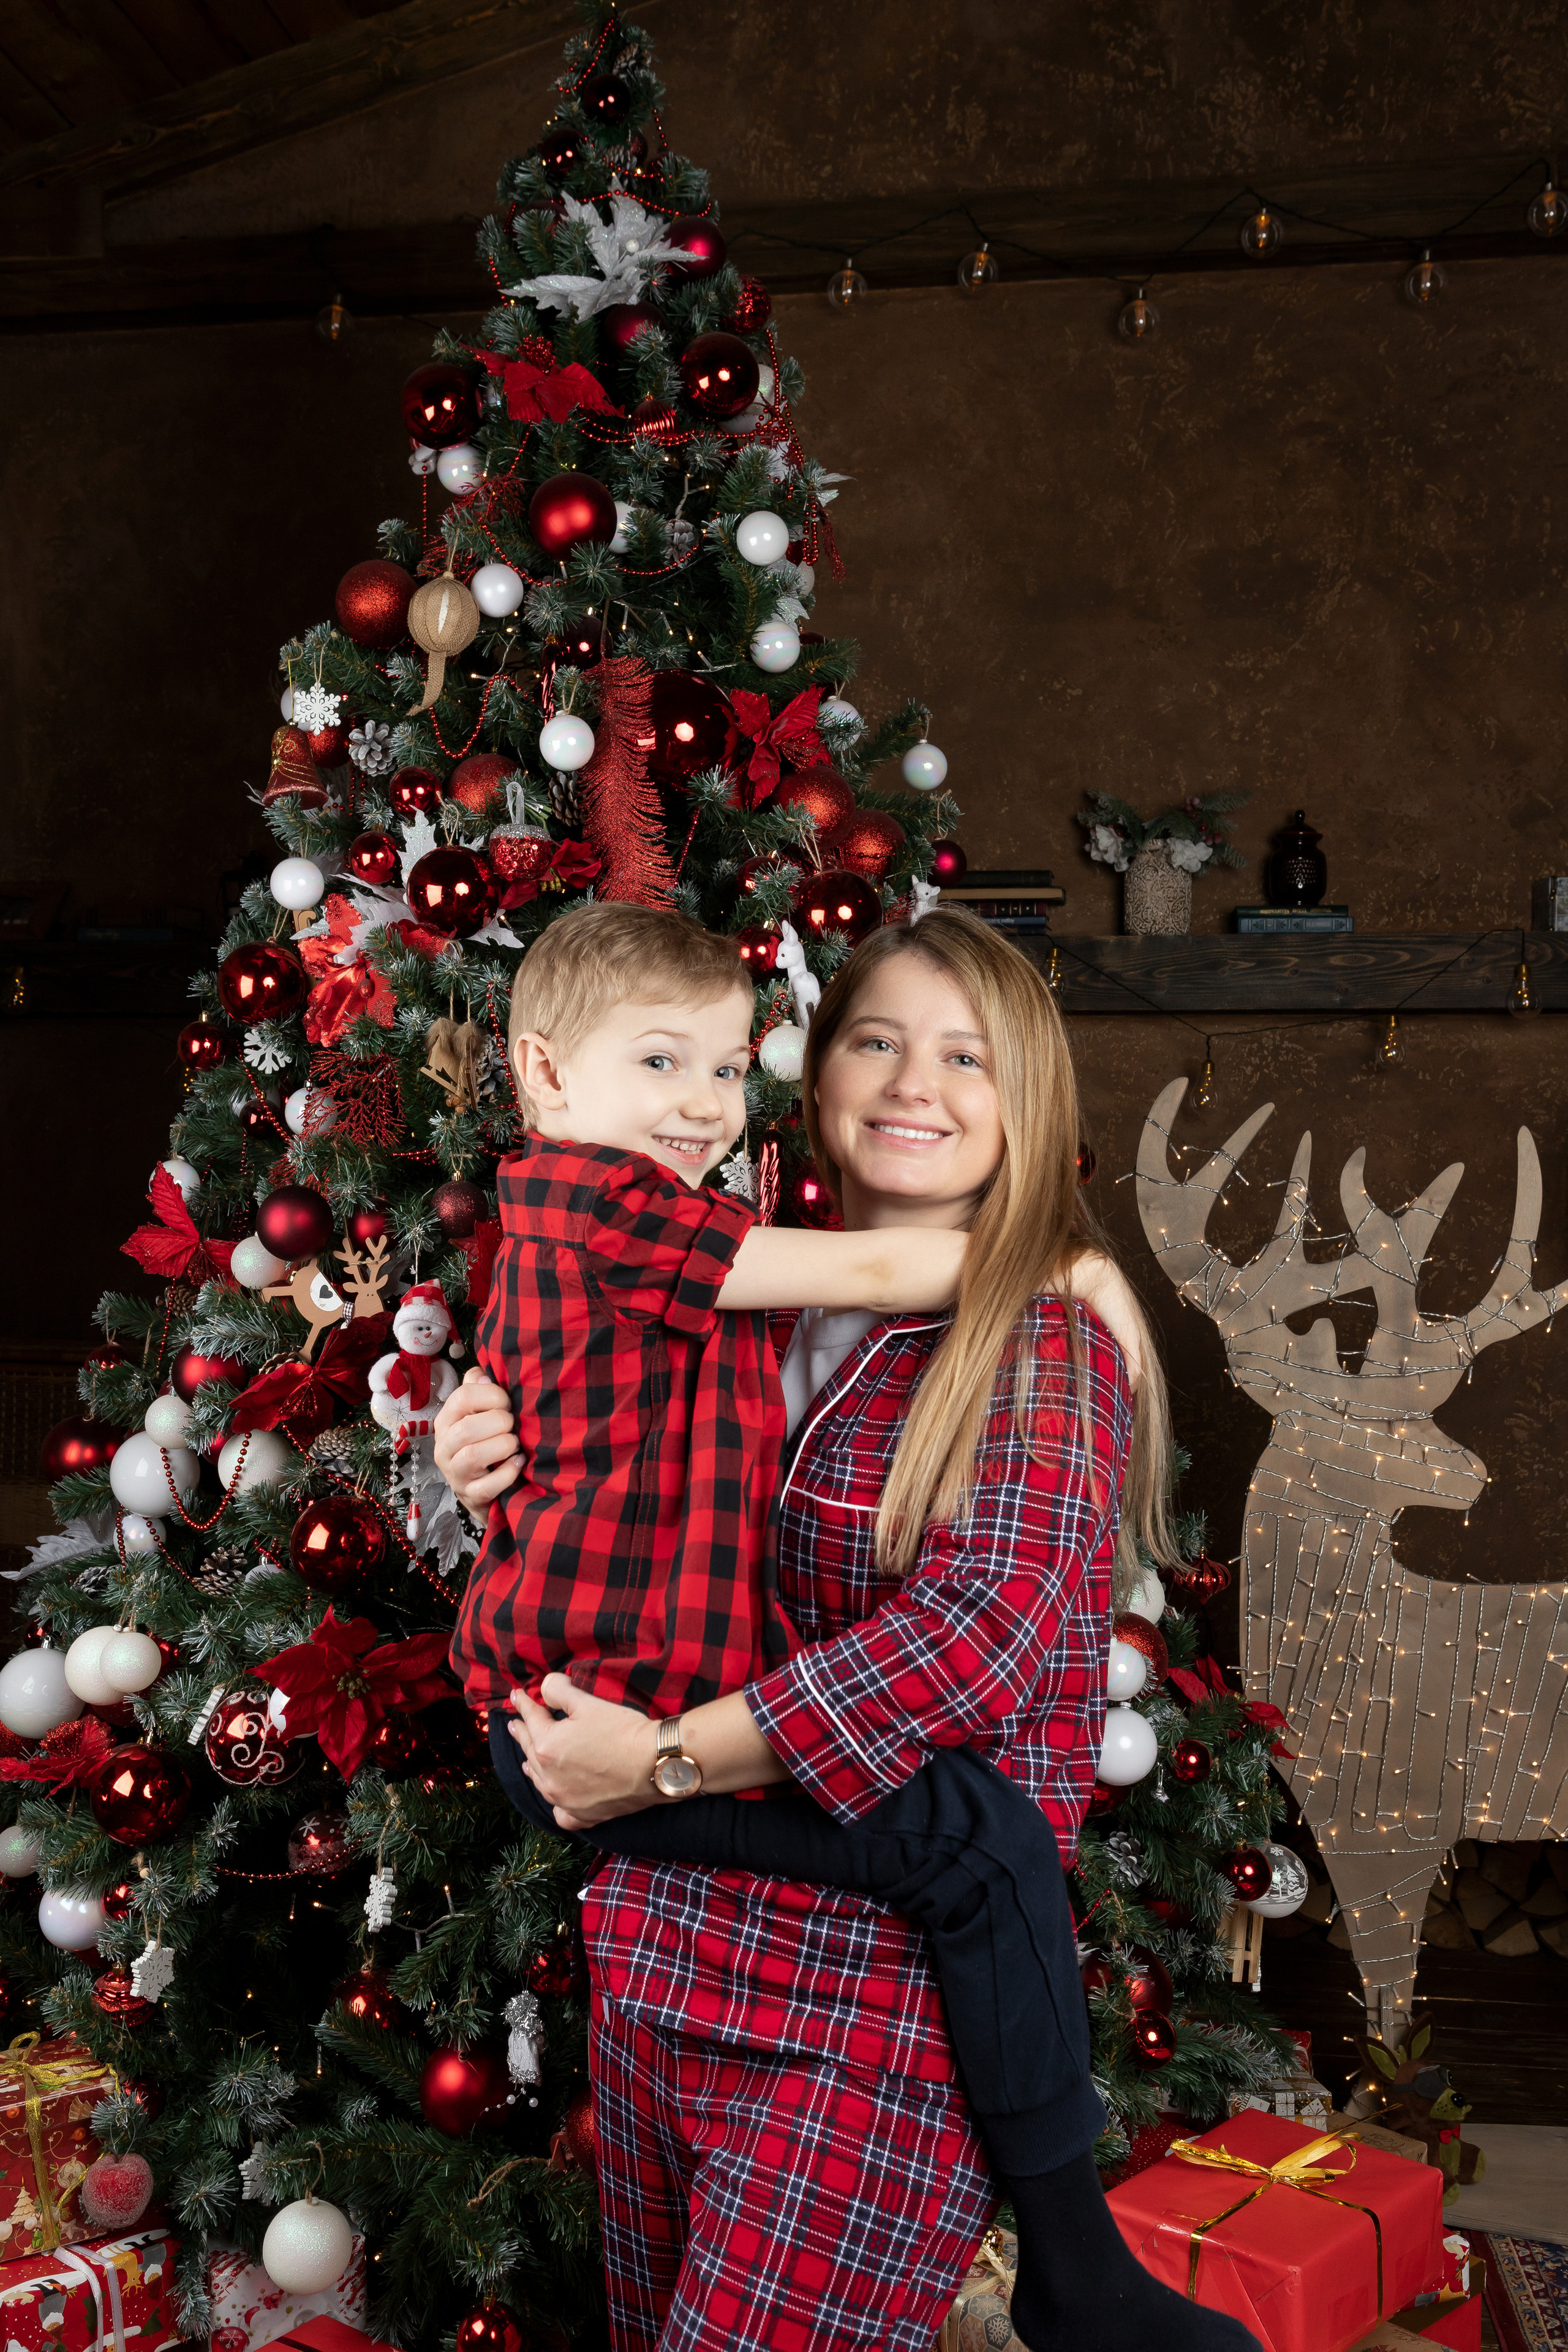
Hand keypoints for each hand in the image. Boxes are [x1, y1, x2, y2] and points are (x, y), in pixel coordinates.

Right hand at [433, 1365, 520, 1513]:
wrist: (482, 1492)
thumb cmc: (484, 1444)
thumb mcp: (478, 1414)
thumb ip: (479, 1390)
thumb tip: (484, 1376)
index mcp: (447, 1420)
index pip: (462, 1396)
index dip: (492, 1395)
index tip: (508, 1402)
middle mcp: (444, 1446)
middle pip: (466, 1428)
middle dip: (499, 1422)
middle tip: (513, 1425)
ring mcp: (455, 1473)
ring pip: (473, 1456)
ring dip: (503, 1445)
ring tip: (515, 1444)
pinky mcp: (470, 1495)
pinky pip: (487, 1486)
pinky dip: (508, 1472)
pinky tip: (519, 1462)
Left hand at [507, 1674, 659, 1828]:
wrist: (654, 1764)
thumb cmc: (622, 1731)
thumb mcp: (588, 1702)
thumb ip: (560, 1691)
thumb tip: (545, 1685)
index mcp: (546, 1745)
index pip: (530, 1718)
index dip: (523, 1703)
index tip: (516, 1695)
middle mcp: (548, 1776)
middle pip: (530, 1750)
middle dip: (522, 1733)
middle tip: (515, 1724)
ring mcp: (563, 1800)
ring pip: (539, 1781)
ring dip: (532, 1765)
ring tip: (526, 1758)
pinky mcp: (582, 1815)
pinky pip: (560, 1813)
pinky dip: (555, 1803)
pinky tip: (556, 1797)